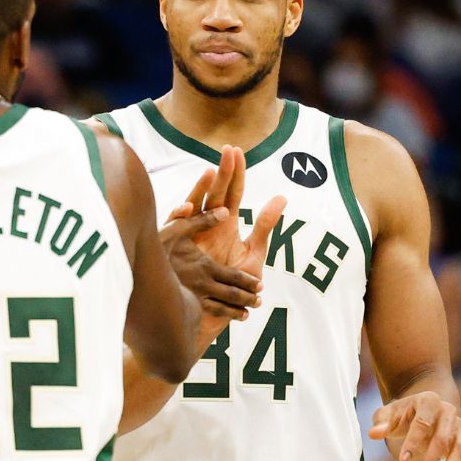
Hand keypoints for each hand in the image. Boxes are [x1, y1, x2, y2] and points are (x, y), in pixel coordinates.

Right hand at [159, 146, 285, 320]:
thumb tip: (283, 197)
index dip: (236, 172)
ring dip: (200, 190)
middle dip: (222, 172)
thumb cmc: (234, 282)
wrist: (216, 310)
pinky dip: (181, 217)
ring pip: (195, 206)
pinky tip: (188, 207)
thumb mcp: (253, 252)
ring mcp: (193, 235)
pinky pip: (177, 230)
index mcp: (225, 222)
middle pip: (215, 193)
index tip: (237, 150)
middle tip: (227, 151)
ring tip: (209, 173)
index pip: (232, 192)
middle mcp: (207, 224)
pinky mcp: (181, 250)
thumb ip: (265, 224)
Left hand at [369, 391, 460, 460]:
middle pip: (441, 440)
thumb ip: (381, 423)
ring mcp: (460, 428)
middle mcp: (449, 413)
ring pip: (459, 451)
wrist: (422, 411)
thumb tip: (373, 434)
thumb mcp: (389, 414)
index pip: (422, 424)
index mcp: (429, 401)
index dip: (412, 443)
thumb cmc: (402, 414)